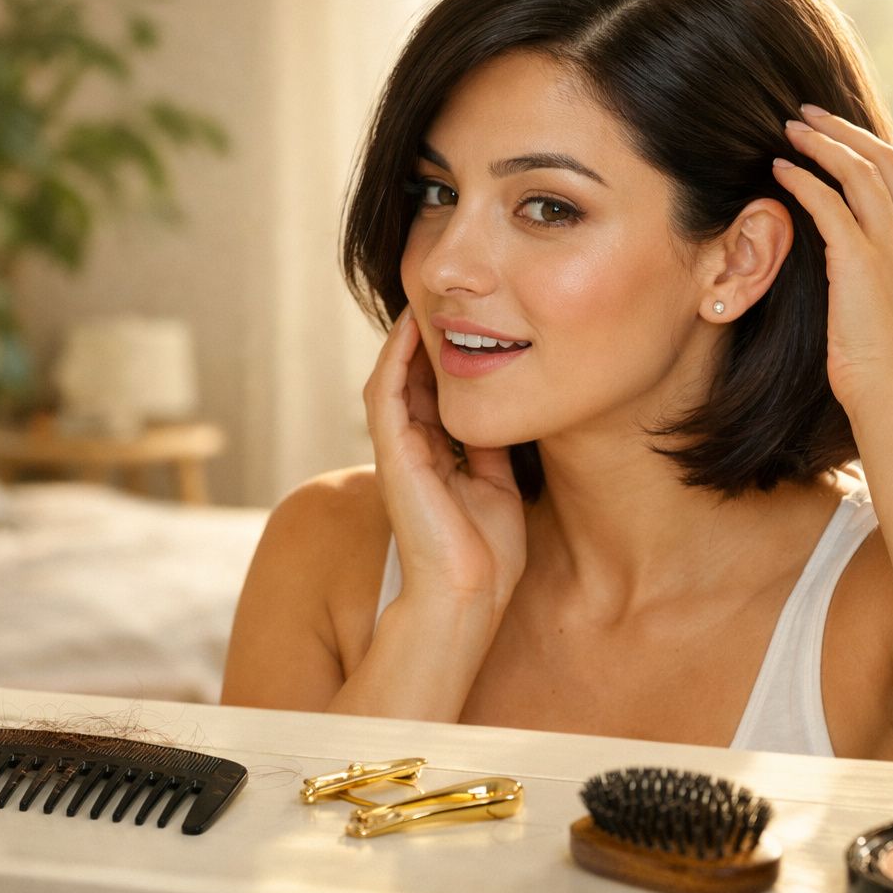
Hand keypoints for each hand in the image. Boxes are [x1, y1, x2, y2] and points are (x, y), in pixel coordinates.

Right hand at [362, 306, 526, 625]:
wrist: (470, 593)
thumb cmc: (487, 554)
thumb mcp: (499, 487)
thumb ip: (491, 451)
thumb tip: (506, 415)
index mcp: (436, 461)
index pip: (435, 397)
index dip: (447, 359)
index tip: (467, 324)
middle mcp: (412, 452)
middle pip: (413, 382)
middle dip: (425, 341)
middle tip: (441, 299)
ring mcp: (398, 453)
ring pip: (393, 380)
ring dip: (405, 341)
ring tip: (421, 301)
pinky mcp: (392, 455)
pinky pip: (386, 394)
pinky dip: (396, 359)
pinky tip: (411, 328)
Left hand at [770, 104, 892, 422]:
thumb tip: (879, 284)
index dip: (876, 151)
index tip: (845, 138)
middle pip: (888, 161)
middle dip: (847, 130)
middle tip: (810, 113)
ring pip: (861, 171)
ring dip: (823, 142)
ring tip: (791, 127)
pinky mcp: (861, 262)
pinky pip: (830, 203)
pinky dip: (803, 178)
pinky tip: (781, 169)